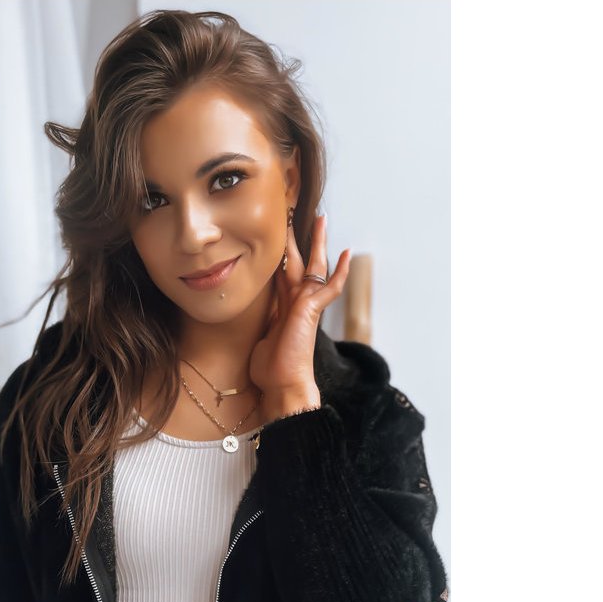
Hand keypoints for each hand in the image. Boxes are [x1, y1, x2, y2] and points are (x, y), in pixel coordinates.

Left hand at [249, 213, 350, 398]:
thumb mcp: (259, 339)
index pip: (283, 275)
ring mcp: (305, 306)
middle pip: (298, 263)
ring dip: (316, 243)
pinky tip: (347, 253)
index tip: (277, 242)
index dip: (280, 257)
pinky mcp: (311, 310)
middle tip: (295, 216)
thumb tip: (255, 321)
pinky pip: (330, 287)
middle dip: (297, 239)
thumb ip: (263, 325)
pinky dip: (339, 272)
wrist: (282, 384)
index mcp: (284, 308)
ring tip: (320, 220)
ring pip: (313, 266)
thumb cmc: (271, 370)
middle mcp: (296, 303)